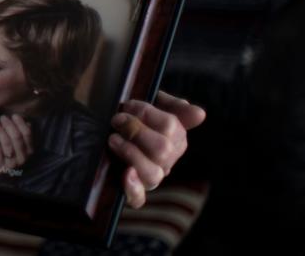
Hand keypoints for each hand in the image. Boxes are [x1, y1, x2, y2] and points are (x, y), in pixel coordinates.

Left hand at [0, 116, 32, 182]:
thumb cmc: (4, 152)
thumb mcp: (13, 142)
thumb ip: (20, 133)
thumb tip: (27, 122)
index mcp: (28, 150)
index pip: (27, 133)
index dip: (20, 123)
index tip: (13, 115)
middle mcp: (22, 158)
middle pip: (17, 137)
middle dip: (9, 125)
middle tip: (2, 117)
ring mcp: (12, 164)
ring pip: (7, 144)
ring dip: (0, 131)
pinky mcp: (0, 168)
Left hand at [108, 91, 205, 206]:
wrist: (104, 131)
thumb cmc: (132, 117)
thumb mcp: (152, 104)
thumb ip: (174, 106)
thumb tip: (199, 114)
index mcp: (175, 140)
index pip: (172, 127)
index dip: (147, 114)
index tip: (128, 106)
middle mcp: (166, 161)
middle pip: (162, 150)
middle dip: (136, 131)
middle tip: (117, 120)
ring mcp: (150, 177)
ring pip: (152, 174)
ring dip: (131, 153)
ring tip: (113, 139)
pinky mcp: (133, 192)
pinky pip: (138, 199)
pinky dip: (133, 189)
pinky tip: (126, 174)